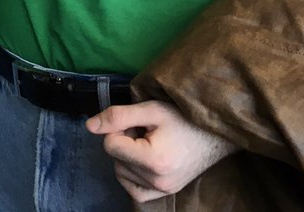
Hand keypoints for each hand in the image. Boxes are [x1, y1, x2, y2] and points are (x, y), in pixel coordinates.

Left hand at [86, 100, 235, 203]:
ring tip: (148, 142)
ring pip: (121, 173)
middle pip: (115, 160)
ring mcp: (163, 191)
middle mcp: (158, 182)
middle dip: (123, 142)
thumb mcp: (150, 109)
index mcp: (154, 161)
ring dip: (127, 156)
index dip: (117, 128)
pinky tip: (143, 159)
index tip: (136, 122)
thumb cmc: (183, 118)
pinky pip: (134, 190)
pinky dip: (131, 175)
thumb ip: (117, 116)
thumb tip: (89, 126)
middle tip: (144, 131)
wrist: (214, 134)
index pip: (110, 145)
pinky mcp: (166, 193)